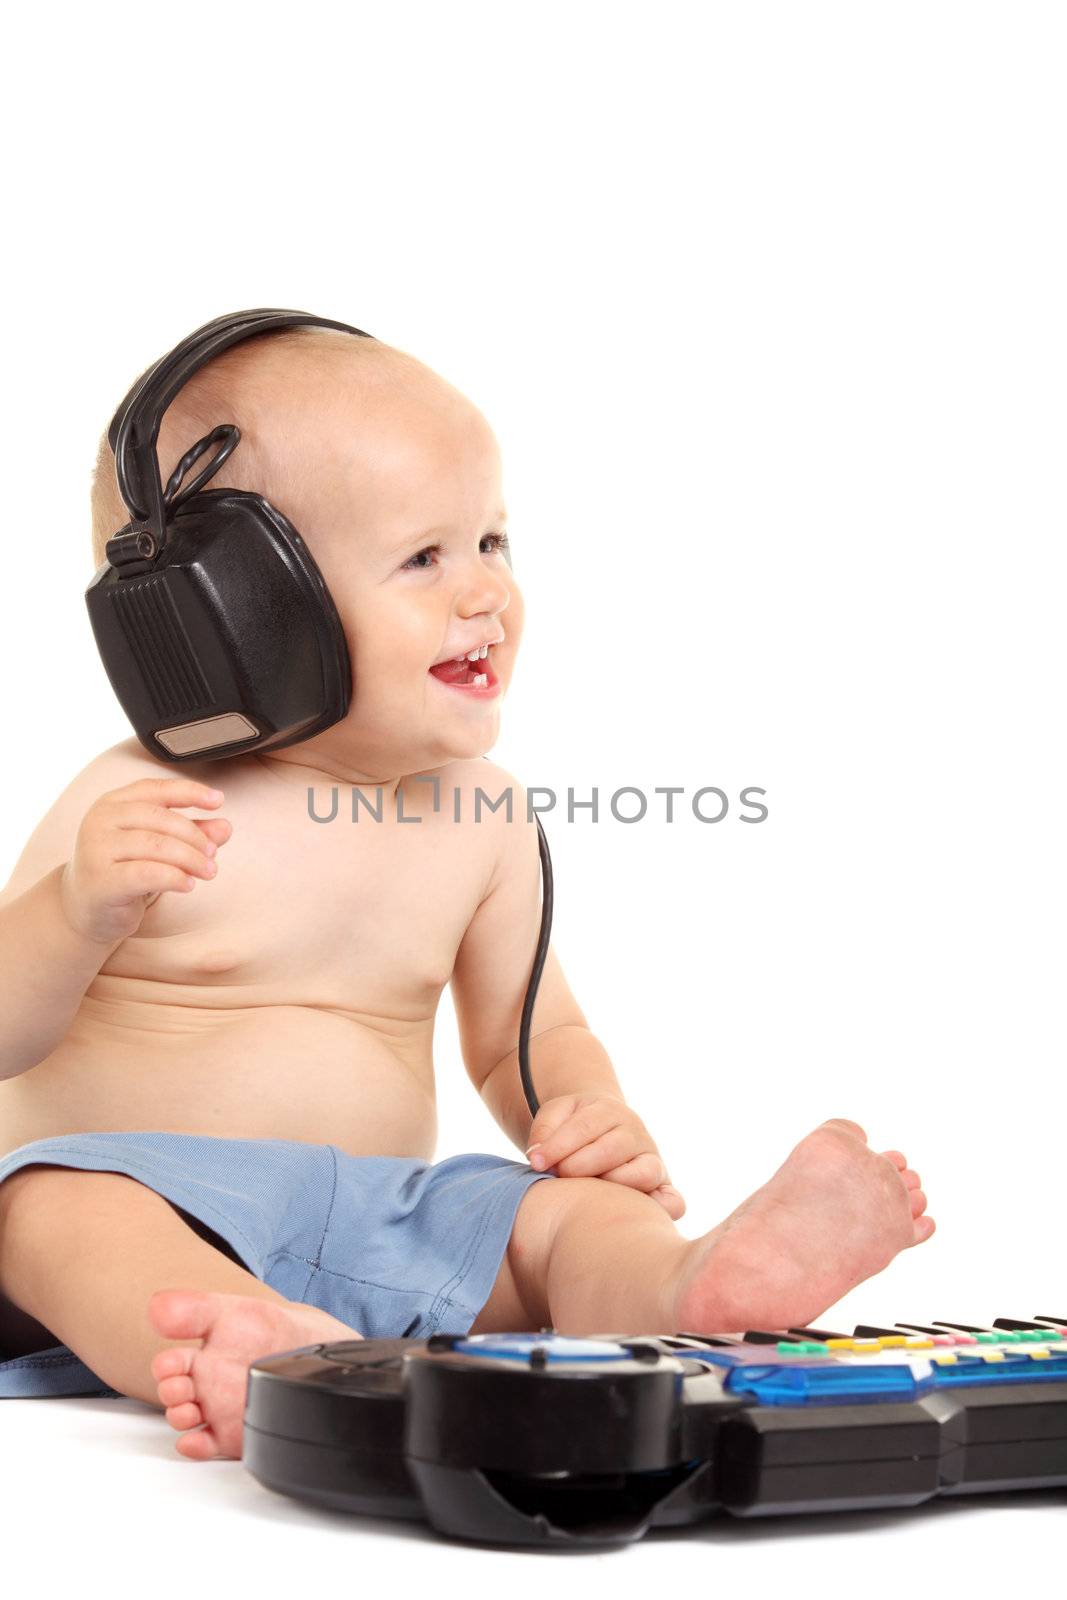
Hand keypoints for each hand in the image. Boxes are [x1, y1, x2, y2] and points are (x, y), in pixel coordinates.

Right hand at [59, 778, 230, 944]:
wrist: (85, 909)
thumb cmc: (124, 871)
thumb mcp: (158, 849)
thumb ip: (189, 834)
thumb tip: (225, 827)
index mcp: (113, 803)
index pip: (155, 789)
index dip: (189, 792)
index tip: (218, 801)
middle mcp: (100, 820)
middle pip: (161, 818)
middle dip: (195, 836)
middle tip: (213, 854)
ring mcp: (96, 849)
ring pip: (157, 845)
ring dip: (191, 859)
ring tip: (208, 871)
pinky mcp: (101, 880)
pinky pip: (148, 873)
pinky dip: (175, 877)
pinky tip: (188, 885)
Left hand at [526, 1093, 685, 1219]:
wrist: (603, 1128)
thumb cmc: (573, 1125)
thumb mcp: (556, 1114)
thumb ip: (545, 1129)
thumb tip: (538, 1158)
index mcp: (609, 1110)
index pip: (585, 1127)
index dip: (558, 1145)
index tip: (535, 1162)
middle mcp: (636, 1134)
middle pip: (615, 1148)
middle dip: (582, 1164)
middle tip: (561, 1176)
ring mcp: (652, 1160)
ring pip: (646, 1172)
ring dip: (616, 1184)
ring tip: (592, 1193)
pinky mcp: (662, 1187)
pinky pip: (673, 1201)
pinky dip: (663, 1208)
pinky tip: (637, 1214)